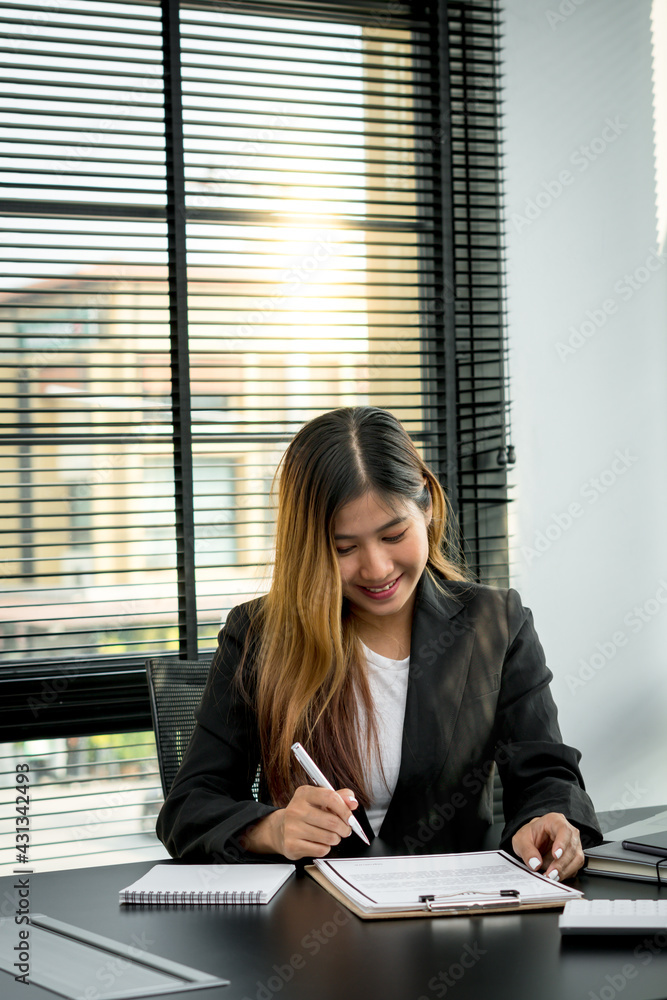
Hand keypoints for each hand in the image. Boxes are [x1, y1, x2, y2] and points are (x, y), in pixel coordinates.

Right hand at [242, 784, 358, 860]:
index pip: (330, 798)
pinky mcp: (291, 845)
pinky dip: (325, 848)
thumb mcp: (320, 800)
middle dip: (344, 828)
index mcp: (304, 794)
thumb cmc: (305, 813)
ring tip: (331, 835)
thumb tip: (352, 801)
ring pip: (328, 837)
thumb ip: (339, 798)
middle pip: (332, 821)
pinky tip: (319, 843)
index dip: (345, 809)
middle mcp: (296, 809)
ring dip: (335, 839)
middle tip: (345, 829)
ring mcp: (292, 828)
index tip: (350, 817)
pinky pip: (321, 850)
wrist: (280, 829)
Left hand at [512, 812, 583, 880]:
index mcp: (555, 821)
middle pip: (571, 846)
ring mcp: (574, 844)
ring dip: (565, 870)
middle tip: (550, 873)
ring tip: (551, 876)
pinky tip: (555, 876)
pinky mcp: (574, 857)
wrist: (533, 841)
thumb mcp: (520, 840)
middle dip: (561, 863)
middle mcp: (568, 831)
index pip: (563, 830)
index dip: (562, 843)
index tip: (555, 855)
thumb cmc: (529, 836)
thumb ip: (526, 850)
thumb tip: (535, 863)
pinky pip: (575, 867)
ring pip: (577, 858)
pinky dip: (566, 874)